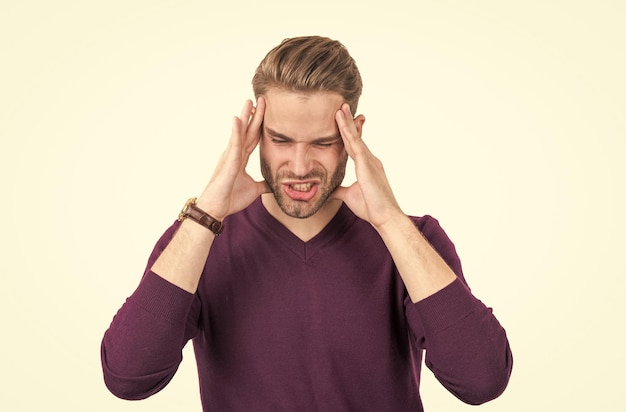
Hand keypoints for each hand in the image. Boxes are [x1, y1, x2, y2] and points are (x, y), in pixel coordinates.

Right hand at [197, 98, 269, 219]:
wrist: (216, 209)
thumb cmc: (230, 198)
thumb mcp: (254, 189)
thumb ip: (264, 184)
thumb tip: (275, 185)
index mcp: (240, 158)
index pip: (253, 137)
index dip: (260, 125)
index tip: (266, 111)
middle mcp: (234, 154)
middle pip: (247, 130)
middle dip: (255, 115)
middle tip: (261, 99)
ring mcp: (230, 156)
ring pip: (239, 132)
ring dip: (245, 116)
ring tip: (250, 101)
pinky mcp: (227, 162)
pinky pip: (233, 144)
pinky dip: (236, 131)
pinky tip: (238, 119)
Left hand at [331, 104, 402, 228]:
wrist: (385, 217)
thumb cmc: (371, 208)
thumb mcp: (349, 196)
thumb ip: (339, 190)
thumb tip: (328, 191)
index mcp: (366, 166)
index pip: (354, 146)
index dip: (348, 133)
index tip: (342, 120)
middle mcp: (369, 160)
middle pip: (355, 137)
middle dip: (348, 122)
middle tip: (341, 107)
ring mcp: (370, 161)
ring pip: (355, 138)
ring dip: (347, 123)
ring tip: (340, 108)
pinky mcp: (367, 165)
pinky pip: (356, 146)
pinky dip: (349, 133)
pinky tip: (342, 123)